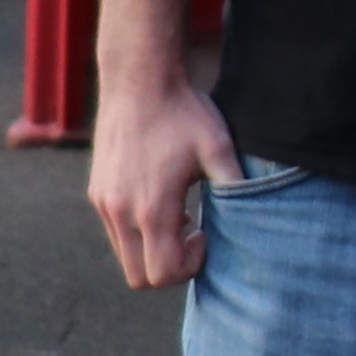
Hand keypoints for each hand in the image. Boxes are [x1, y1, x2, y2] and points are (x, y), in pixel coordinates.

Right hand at [85, 57, 240, 289]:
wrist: (139, 78)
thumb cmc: (182, 112)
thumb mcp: (218, 147)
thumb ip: (237, 186)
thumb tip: (258, 216)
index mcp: (152, 209)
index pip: (163, 274)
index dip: (189, 266)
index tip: (204, 234)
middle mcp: (121, 212)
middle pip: (139, 277)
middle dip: (169, 266)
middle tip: (193, 232)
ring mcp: (104, 204)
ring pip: (124, 256)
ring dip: (152, 248)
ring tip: (180, 214)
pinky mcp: (97, 192)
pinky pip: (114, 232)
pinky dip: (137, 231)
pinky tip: (160, 199)